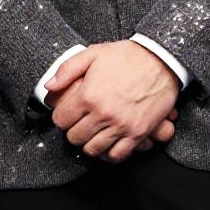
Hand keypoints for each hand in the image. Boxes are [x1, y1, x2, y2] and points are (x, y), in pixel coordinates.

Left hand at [44, 41, 179, 163]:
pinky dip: (109, 153)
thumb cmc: (125, 56)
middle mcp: (103, 114)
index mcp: (88, 95)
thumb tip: (49, 86)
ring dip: (88, 143)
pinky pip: (118, 155)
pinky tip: (107, 143)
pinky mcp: (138, 134)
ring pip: (94, 150)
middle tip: (77, 123)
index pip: (61, 120)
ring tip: (91, 133)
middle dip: (72, 131)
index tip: (65, 114)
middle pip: (75, 138)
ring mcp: (121, 126)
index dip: (60, 117)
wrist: (159, 61)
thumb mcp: (92, 54)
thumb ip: (67, 70)